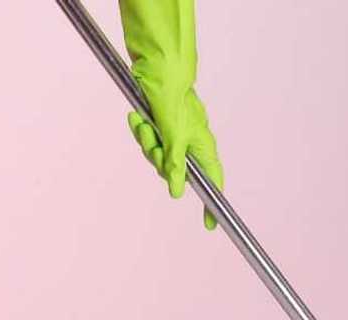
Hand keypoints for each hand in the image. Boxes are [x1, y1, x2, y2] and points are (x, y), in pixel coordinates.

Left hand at [120, 0, 223, 229]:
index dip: (211, 204)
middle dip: (157, 159)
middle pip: (173, 170)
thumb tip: (177, 192)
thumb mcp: (174, 136)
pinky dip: (139, 131)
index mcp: (202, 146)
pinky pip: (147, 139)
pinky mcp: (159, 125)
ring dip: (145, 141)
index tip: (210, 225)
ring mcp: (174, 133)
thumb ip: (175, 165)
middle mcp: (190, 142)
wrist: (158, 66)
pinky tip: (134, 118)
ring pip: (156, 154)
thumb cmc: (173, 96)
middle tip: (152, 144)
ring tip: (141, 122)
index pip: (212, 182)